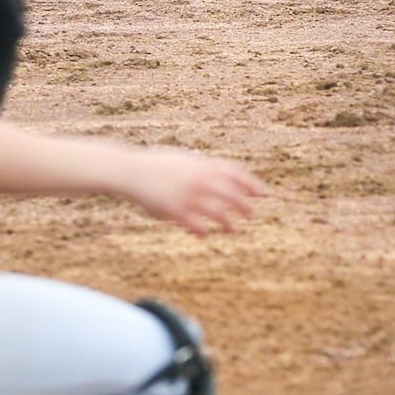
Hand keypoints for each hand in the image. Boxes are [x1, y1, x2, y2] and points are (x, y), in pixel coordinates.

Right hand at [118, 148, 267, 234]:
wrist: (131, 171)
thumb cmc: (156, 165)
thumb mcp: (183, 160)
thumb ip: (203, 168)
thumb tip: (221, 176)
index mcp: (201, 165)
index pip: (235, 174)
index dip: (251, 184)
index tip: (263, 193)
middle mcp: (199, 180)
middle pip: (233, 195)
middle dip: (245, 206)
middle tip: (251, 214)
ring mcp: (189, 197)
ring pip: (219, 214)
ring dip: (229, 224)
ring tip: (234, 230)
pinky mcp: (176, 211)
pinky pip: (197, 226)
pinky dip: (203, 231)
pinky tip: (204, 234)